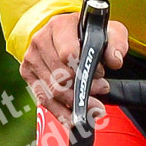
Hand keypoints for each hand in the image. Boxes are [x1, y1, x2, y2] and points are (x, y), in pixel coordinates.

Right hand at [21, 12, 129, 126]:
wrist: (66, 33)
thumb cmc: (89, 33)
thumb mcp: (109, 31)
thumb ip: (117, 43)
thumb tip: (115, 61)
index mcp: (60, 25)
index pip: (68, 54)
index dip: (86, 69)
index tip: (101, 73)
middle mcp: (41, 40)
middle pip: (60, 77)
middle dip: (83, 90)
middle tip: (101, 91)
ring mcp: (32, 57)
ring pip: (52, 92)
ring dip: (74, 104)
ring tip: (93, 108)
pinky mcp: (28, 73)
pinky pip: (43, 99)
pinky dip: (60, 113)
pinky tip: (74, 119)